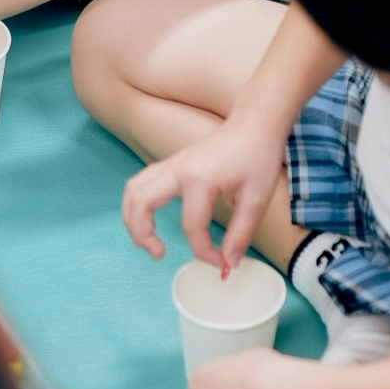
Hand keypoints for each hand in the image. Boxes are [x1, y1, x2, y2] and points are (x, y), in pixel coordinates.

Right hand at [123, 112, 288, 271]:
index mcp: (200, 179)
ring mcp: (171, 164)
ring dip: (132, 218)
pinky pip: (141, 182)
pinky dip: (137, 203)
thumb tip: (228, 263)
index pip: (192, 227)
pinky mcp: (171, 163)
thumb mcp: (256, 200)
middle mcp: (178, 170)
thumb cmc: (257, 157)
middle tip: (159, 254)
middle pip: (141, 203)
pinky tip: (148, 218)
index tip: (222, 263)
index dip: (205, 253)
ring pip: (134, 190)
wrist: (253, 125)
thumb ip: (240, 234)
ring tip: (146, 240)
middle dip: (142, 234)